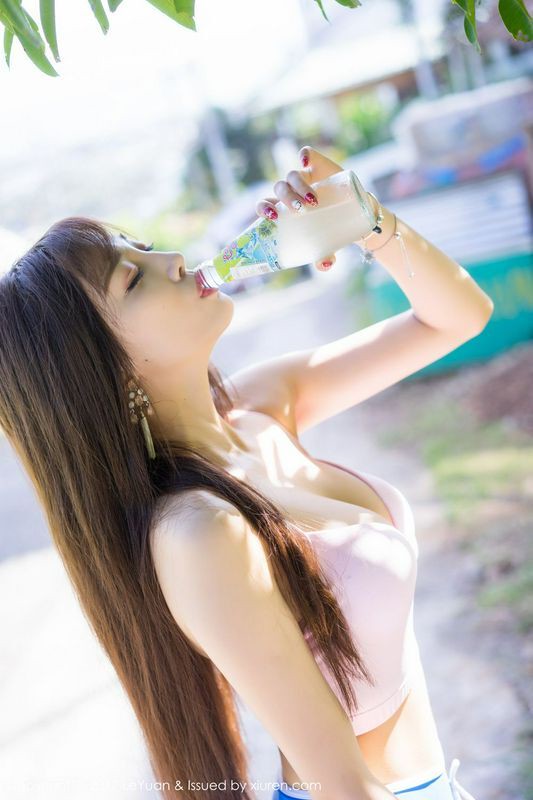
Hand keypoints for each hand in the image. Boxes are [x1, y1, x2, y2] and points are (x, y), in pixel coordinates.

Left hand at [255, 145, 343, 272]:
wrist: (355, 210)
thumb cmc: (332, 229)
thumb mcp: (327, 244)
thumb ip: (324, 255)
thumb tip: (325, 266)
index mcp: (283, 210)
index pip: (265, 205)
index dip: (264, 209)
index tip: (274, 217)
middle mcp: (290, 191)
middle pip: (279, 189)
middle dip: (286, 198)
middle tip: (300, 210)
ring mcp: (303, 177)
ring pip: (291, 176)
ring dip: (298, 186)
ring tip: (313, 200)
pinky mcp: (317, 164)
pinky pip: (306, 154)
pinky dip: (304, 156)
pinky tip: (305, 162)